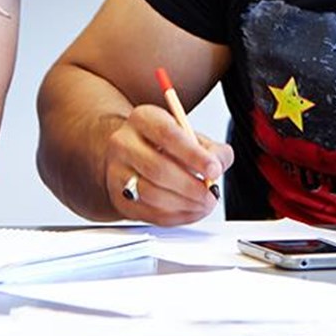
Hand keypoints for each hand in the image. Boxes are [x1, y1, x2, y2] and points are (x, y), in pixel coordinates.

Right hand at [104, 103, 233, 225]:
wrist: (128, 153)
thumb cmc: (162, 144)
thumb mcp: (188, 134)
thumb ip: (211, 148)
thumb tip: (219, 164)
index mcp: (143, 119)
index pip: (168, 135)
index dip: (194, 155)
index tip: (214, 169)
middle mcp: (124, 143)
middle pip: (158, 169)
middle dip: (191, 186)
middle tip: (211, 194)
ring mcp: (117, 172)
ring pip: (151, 194)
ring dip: (184, 204)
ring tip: (204, 204)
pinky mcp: (119, 198)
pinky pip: (148, 213)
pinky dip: (175, 216)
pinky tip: (190, 211)